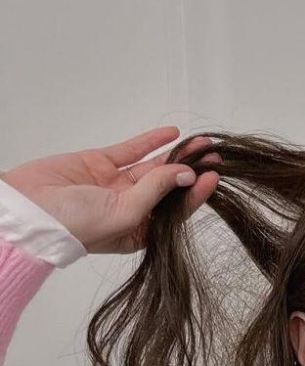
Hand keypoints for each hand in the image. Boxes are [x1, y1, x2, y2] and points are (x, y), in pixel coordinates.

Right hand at [0, 126, 220, 254]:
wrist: (30, 211)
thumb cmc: (75, 225)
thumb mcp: (124, 213)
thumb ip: (156, 192)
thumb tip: (186, 174)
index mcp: (140, 231)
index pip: (175, 211)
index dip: (195, 193)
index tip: (213, 176)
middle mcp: (131, 209)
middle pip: (169, 187)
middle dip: (191, 171)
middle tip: (212, 155)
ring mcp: (116, 185)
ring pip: (153, 167)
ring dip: (176, 155)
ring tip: (200, 144)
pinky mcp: (100, 164)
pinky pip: (131, 150)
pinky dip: (151, 142)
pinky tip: (172, 134)